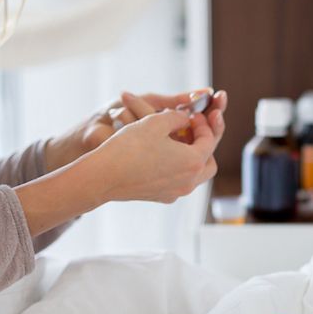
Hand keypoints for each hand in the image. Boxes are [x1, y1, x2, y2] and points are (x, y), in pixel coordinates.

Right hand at [89, 103, 220, 203]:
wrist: (103, 176)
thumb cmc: (129, 148)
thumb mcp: (155, 122)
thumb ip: (177, 116)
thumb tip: (185, 117)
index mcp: (193, 163)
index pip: (209, 141)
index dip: (202, 124)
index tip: (192, 116)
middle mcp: (188, 182)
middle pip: (208, 163)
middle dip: (203, 145)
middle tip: (190, 131)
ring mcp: (175, 192)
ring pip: (194, 175)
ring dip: (190, 158)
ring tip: (176, 141)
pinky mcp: (161, 197)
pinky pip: (178, 182)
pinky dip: (177, 168)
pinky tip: (162, 155)